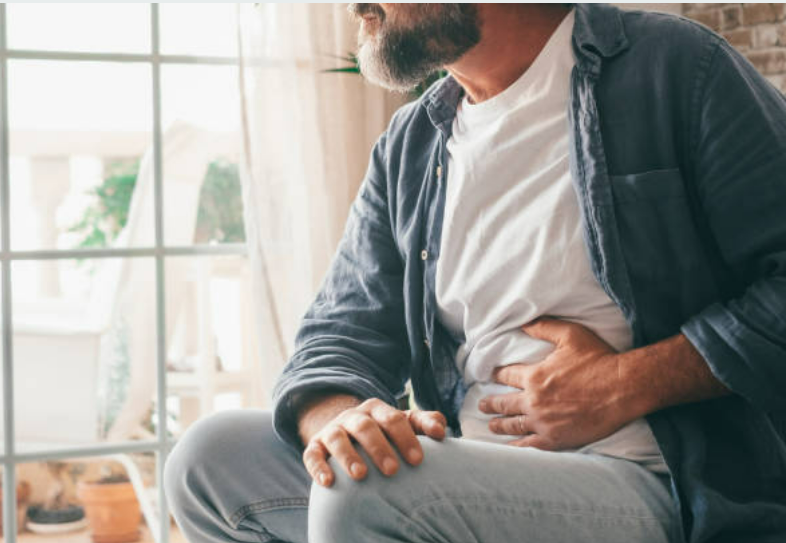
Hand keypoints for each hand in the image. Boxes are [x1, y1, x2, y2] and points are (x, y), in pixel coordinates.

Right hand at [302, 398, 446, 486]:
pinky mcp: (314, 446)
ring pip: (337, 438)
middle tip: (392, 470)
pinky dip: (318, 467)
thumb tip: (441, 427)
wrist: (345, 430)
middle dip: (379, 448)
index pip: (393, 419)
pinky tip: (328, 481)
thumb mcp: (402, 423)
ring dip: (348, 456)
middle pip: (365, 427)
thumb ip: (422, 423)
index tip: (418, 460)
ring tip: (361, 475)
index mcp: (377, 410)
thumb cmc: (382, 432)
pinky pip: (312, 454)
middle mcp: (353, 417)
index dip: (405, 438)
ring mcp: (332, 430)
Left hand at [479, 317, 635, 450]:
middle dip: (490, 404)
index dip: (496, 375)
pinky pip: (529, 445)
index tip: (489, 376)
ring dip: (499, 425)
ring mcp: (544, 422)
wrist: (624, 388)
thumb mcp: (570, 334)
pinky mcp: (556, 439)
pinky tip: (510, 447)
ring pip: (513, 425)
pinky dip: (516, 446)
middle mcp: (534, 401)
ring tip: (491, 425)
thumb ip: (543, 327)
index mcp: (534, 376)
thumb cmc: (599, 359)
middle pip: (504, 403)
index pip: (506, 376)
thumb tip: (522, 323)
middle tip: (481, 405)